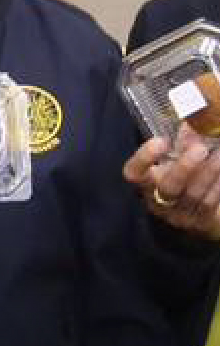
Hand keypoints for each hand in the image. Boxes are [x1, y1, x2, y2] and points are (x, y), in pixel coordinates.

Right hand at [124, 127, 219, 241]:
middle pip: (167, 187)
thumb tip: (192, 121)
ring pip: (194, 195)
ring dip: (209, 172)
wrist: (207, 213)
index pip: (134, 174)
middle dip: (184, 167)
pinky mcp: (201, 223)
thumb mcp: (180, 159)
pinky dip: (218, 185)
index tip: (160, 140)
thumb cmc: (190, 179)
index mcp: (147, 184)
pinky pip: (210, 204)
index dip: (144, 158)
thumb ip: (182, 143)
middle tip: (200, 148)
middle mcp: (160, 202)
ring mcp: (180, 216)